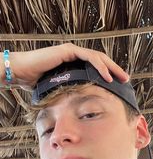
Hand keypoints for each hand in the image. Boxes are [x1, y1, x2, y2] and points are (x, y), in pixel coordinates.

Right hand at [1, 43, 128, 89]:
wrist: (21, 72)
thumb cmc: (35, 81)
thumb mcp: (58, 89)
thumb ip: (69, 92)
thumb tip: (78, 108)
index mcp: (74, 63)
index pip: (95, 66)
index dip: (108, 73)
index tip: (118, 84)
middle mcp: (75, 55)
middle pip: (100, 61)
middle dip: (115, 70)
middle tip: (126, 80)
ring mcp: (72, 51)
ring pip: (98, 58)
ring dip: (112, 68)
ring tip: (121, 78)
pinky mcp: (69, 50)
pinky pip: (89, 57)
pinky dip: (100, 66)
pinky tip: (107, 77)